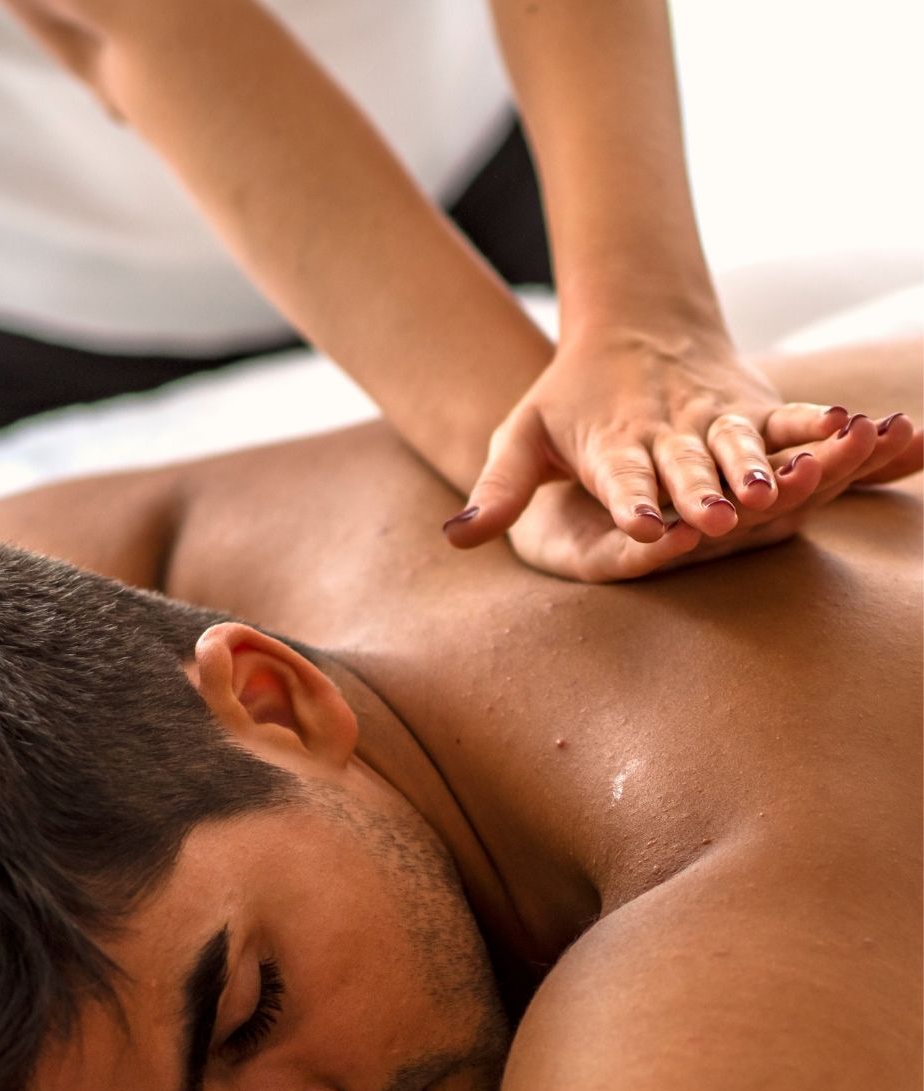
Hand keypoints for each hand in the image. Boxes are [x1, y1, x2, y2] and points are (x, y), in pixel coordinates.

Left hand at [443, 319, 877, 567]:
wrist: (631, 327)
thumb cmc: (566, 401)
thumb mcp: (520, 437)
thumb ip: (499, 490)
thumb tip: (457, 538)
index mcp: (611, 443)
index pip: (620, 477)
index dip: (632, 500)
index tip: (642, 527)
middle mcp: (667, 432)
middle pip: (686, 466)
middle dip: (704, 493)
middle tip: (719, 520)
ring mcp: (714, 418)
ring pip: (743, 444)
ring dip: (767, 467)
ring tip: (785, 490)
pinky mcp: (753, 407)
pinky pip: (791, 418)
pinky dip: (820, 425)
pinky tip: (858, 431)